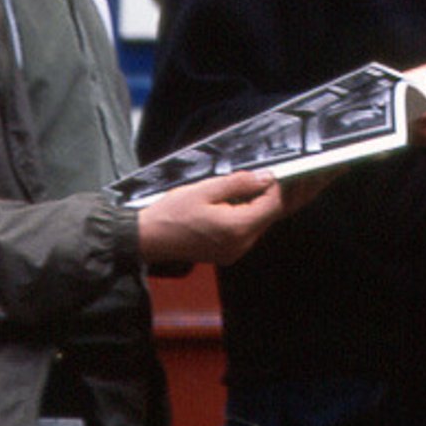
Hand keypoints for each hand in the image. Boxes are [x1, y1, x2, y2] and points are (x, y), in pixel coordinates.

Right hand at [136, 170, 283, 265]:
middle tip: (278, 176)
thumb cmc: (171, 214)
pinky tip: (246, 201)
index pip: (272, 205)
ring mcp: (234, 251)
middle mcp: (240, 244)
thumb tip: (265, 178)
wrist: (148, 239)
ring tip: (261, 185)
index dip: (277, 187)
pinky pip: (248, 231)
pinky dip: (251, 215)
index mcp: (236, 228)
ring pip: (260, 224)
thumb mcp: (205, 190)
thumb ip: (239, 183)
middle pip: (270, 216)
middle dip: (275, 195)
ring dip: (263, 205)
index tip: (274, 172)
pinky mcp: (227, 253)